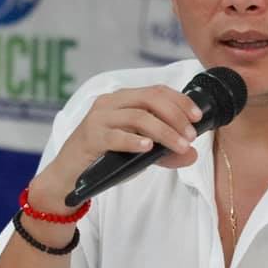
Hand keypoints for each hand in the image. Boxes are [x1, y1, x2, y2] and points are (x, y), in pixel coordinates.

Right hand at [29, 85, 203, 212]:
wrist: (69, 177)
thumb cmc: (105, 158)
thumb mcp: (140, 154)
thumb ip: (165, 152)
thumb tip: (192, 154)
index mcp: (124, 99)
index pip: (157, 90)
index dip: (181, 101)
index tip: (198, 117)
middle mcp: (111, 103)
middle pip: (150, 99)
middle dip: (176, 115)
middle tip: (191, 136)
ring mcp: (99, 118)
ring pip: (138, 116)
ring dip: (164, 131)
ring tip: (179, 146)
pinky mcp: (90, 137)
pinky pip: (116, 136)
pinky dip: (135, 140)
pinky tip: (149, 148)